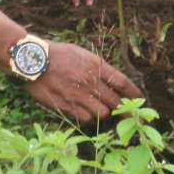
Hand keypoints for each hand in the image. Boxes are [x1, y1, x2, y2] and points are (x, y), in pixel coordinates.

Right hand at [22, 40, 142, 123]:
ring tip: (102, 111)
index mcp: (95, 65)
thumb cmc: (57, 55)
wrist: (32, 61)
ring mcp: (79, 95)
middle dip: (124, 109)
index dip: (134, 93)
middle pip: (116, 101)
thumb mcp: (81, 54)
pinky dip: (90, 119)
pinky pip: (87, 119)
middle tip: (126, 113)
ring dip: (105, 114)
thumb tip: (112, 80)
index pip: (122, 82)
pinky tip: (87, 114)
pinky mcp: (67, 107)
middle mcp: (90, 81)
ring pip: (103, 114)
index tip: (141, 99)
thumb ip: (97, 67)